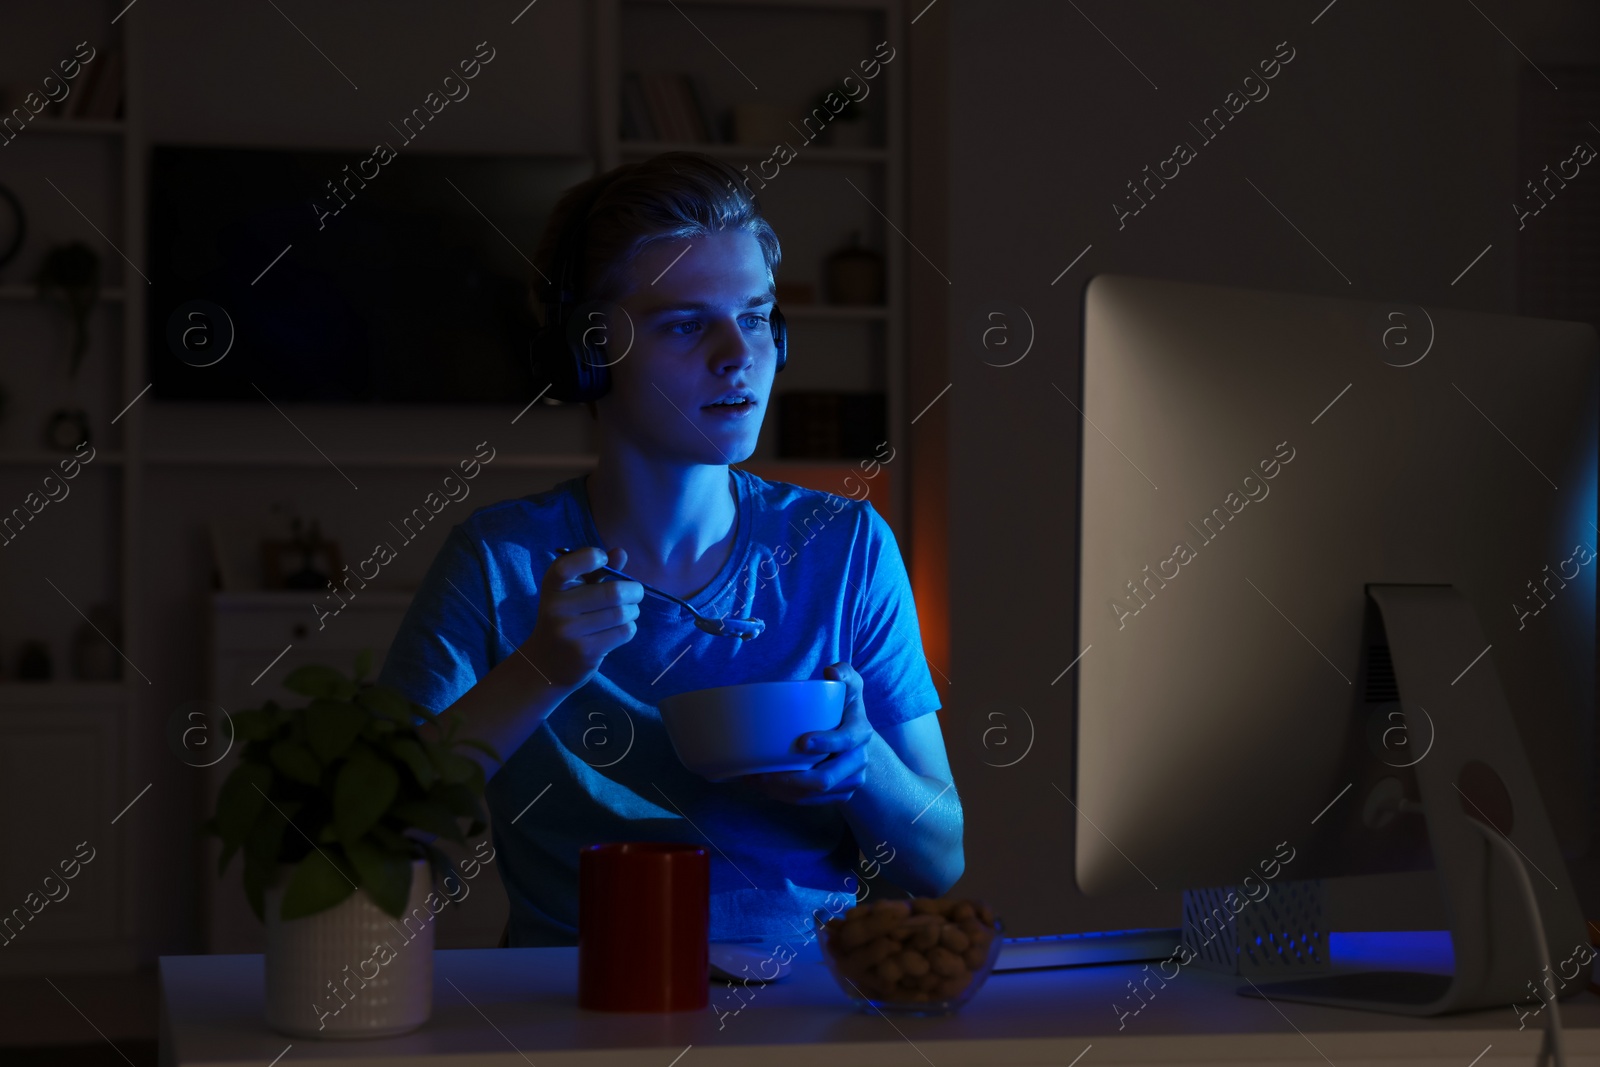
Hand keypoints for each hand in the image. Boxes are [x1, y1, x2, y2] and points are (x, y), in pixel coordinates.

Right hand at [522, 546, 642, 689]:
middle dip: (634, 591)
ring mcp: (569, 632)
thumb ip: (596, 571)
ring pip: (621, 614)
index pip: (566, 566)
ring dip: (633, 611)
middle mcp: (556, 608)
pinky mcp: (584, 652)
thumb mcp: (574, 592)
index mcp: (552, 587)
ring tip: (628, 612)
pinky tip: (621, 628)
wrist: (546, 664)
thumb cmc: (567, 618)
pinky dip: (630, 627)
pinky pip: (623, 632)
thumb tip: (621, 552)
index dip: (590, 557)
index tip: (603, 560)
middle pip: (613, 593)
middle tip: (636, 593)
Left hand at [744, 662, 874, 805]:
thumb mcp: (851, 686)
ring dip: (783, 791)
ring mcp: (850, 781)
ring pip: (814, 795)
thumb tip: (831, 671)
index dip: (825, 743)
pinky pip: (811, 803)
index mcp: (860, 732)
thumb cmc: (846, 708)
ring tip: (755, 781)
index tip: (801, 743)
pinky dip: (786, 798)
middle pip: (826, 779)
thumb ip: (845, 673)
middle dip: (792, 779)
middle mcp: (858, 761)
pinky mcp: (839, 795)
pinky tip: (765, 789)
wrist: (859, 740)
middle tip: (762, 773)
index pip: (845, 741)